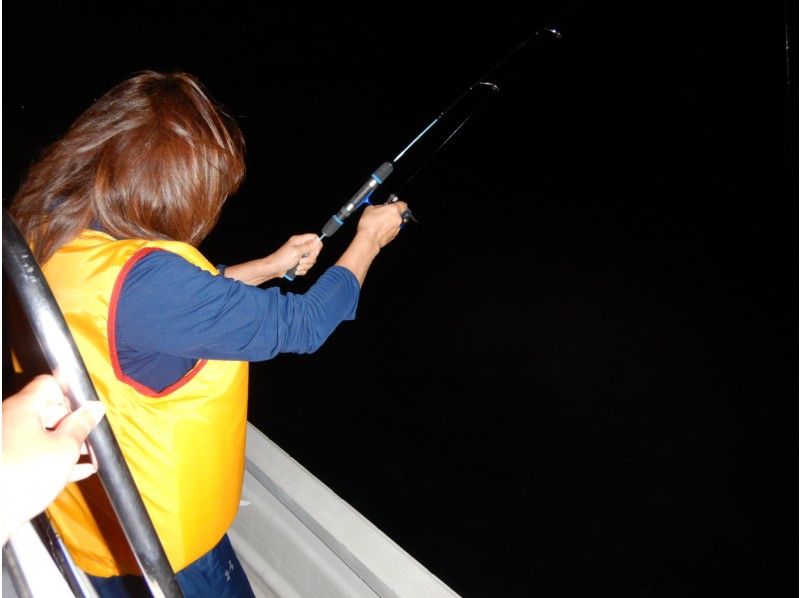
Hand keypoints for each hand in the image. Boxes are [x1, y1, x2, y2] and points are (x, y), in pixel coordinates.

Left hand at [1, 375, 105, 543]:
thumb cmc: (22, 478)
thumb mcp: (65, 449)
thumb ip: (82, 425)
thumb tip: (93, 409)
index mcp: (22, 408)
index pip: (50, 384)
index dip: (71, 394)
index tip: (86, 408)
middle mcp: (9, 420)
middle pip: (46, 410)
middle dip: (71, 422)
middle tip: (89, 436)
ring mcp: (5, 442)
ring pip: (41, 434)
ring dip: (65, 443)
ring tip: (87, 457)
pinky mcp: (5, 463)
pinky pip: (33, 453)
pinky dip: (53, 458)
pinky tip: (75, 471)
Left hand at [271, 233, 322, 276]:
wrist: (274, 269)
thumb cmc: (282, 259)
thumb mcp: (296, 251)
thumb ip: (308, 246)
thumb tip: (318, 239)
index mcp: (299, 240)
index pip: (314, 238)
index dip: (316, 246)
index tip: (313, 253)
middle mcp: (301, 247)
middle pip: (314, 251)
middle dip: (310, 259)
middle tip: (301, 261)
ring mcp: (300, 255)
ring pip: (311, 261)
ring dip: (305, 266)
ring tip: (297, 267)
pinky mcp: (299, 263)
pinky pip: (307, 267)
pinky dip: (302, 270)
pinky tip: (295, 270)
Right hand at [356, 199, 409, 249]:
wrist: (368, 238)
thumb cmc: (369, 224)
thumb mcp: (370, 208)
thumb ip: (379, 206)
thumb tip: (380, 207)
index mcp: (394, 209)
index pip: (403, 204)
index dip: (398, 204)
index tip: (393, 204)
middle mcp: (398, 219)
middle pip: (398, 214)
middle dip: (391, 214)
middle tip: (382, 214)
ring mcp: (396, 228)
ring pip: (395, 223)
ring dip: (389, 222)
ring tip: (379, 223)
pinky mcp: (393, 236)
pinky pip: (392, 230)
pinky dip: (387, 229)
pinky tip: (379, 229)